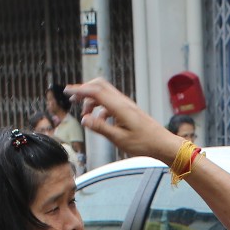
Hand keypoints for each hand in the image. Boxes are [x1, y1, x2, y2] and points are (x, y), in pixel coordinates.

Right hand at [66, 79, 182, 164]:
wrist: (162, 144)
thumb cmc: (144, 143)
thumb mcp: (119, 139)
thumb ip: (100, 128)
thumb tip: (84, 120)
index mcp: (119, 107)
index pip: (95, 92)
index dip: (79, 90)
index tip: (67, 91)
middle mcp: (123, 102)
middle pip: (99, 86)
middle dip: (84, 90)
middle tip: (73, 99)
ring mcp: (126, 105)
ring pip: (105, 94)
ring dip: (92, 101)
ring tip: (85, 114)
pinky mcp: (128, 110)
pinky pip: (110, 102)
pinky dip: (101, 108)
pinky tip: (100, 121)